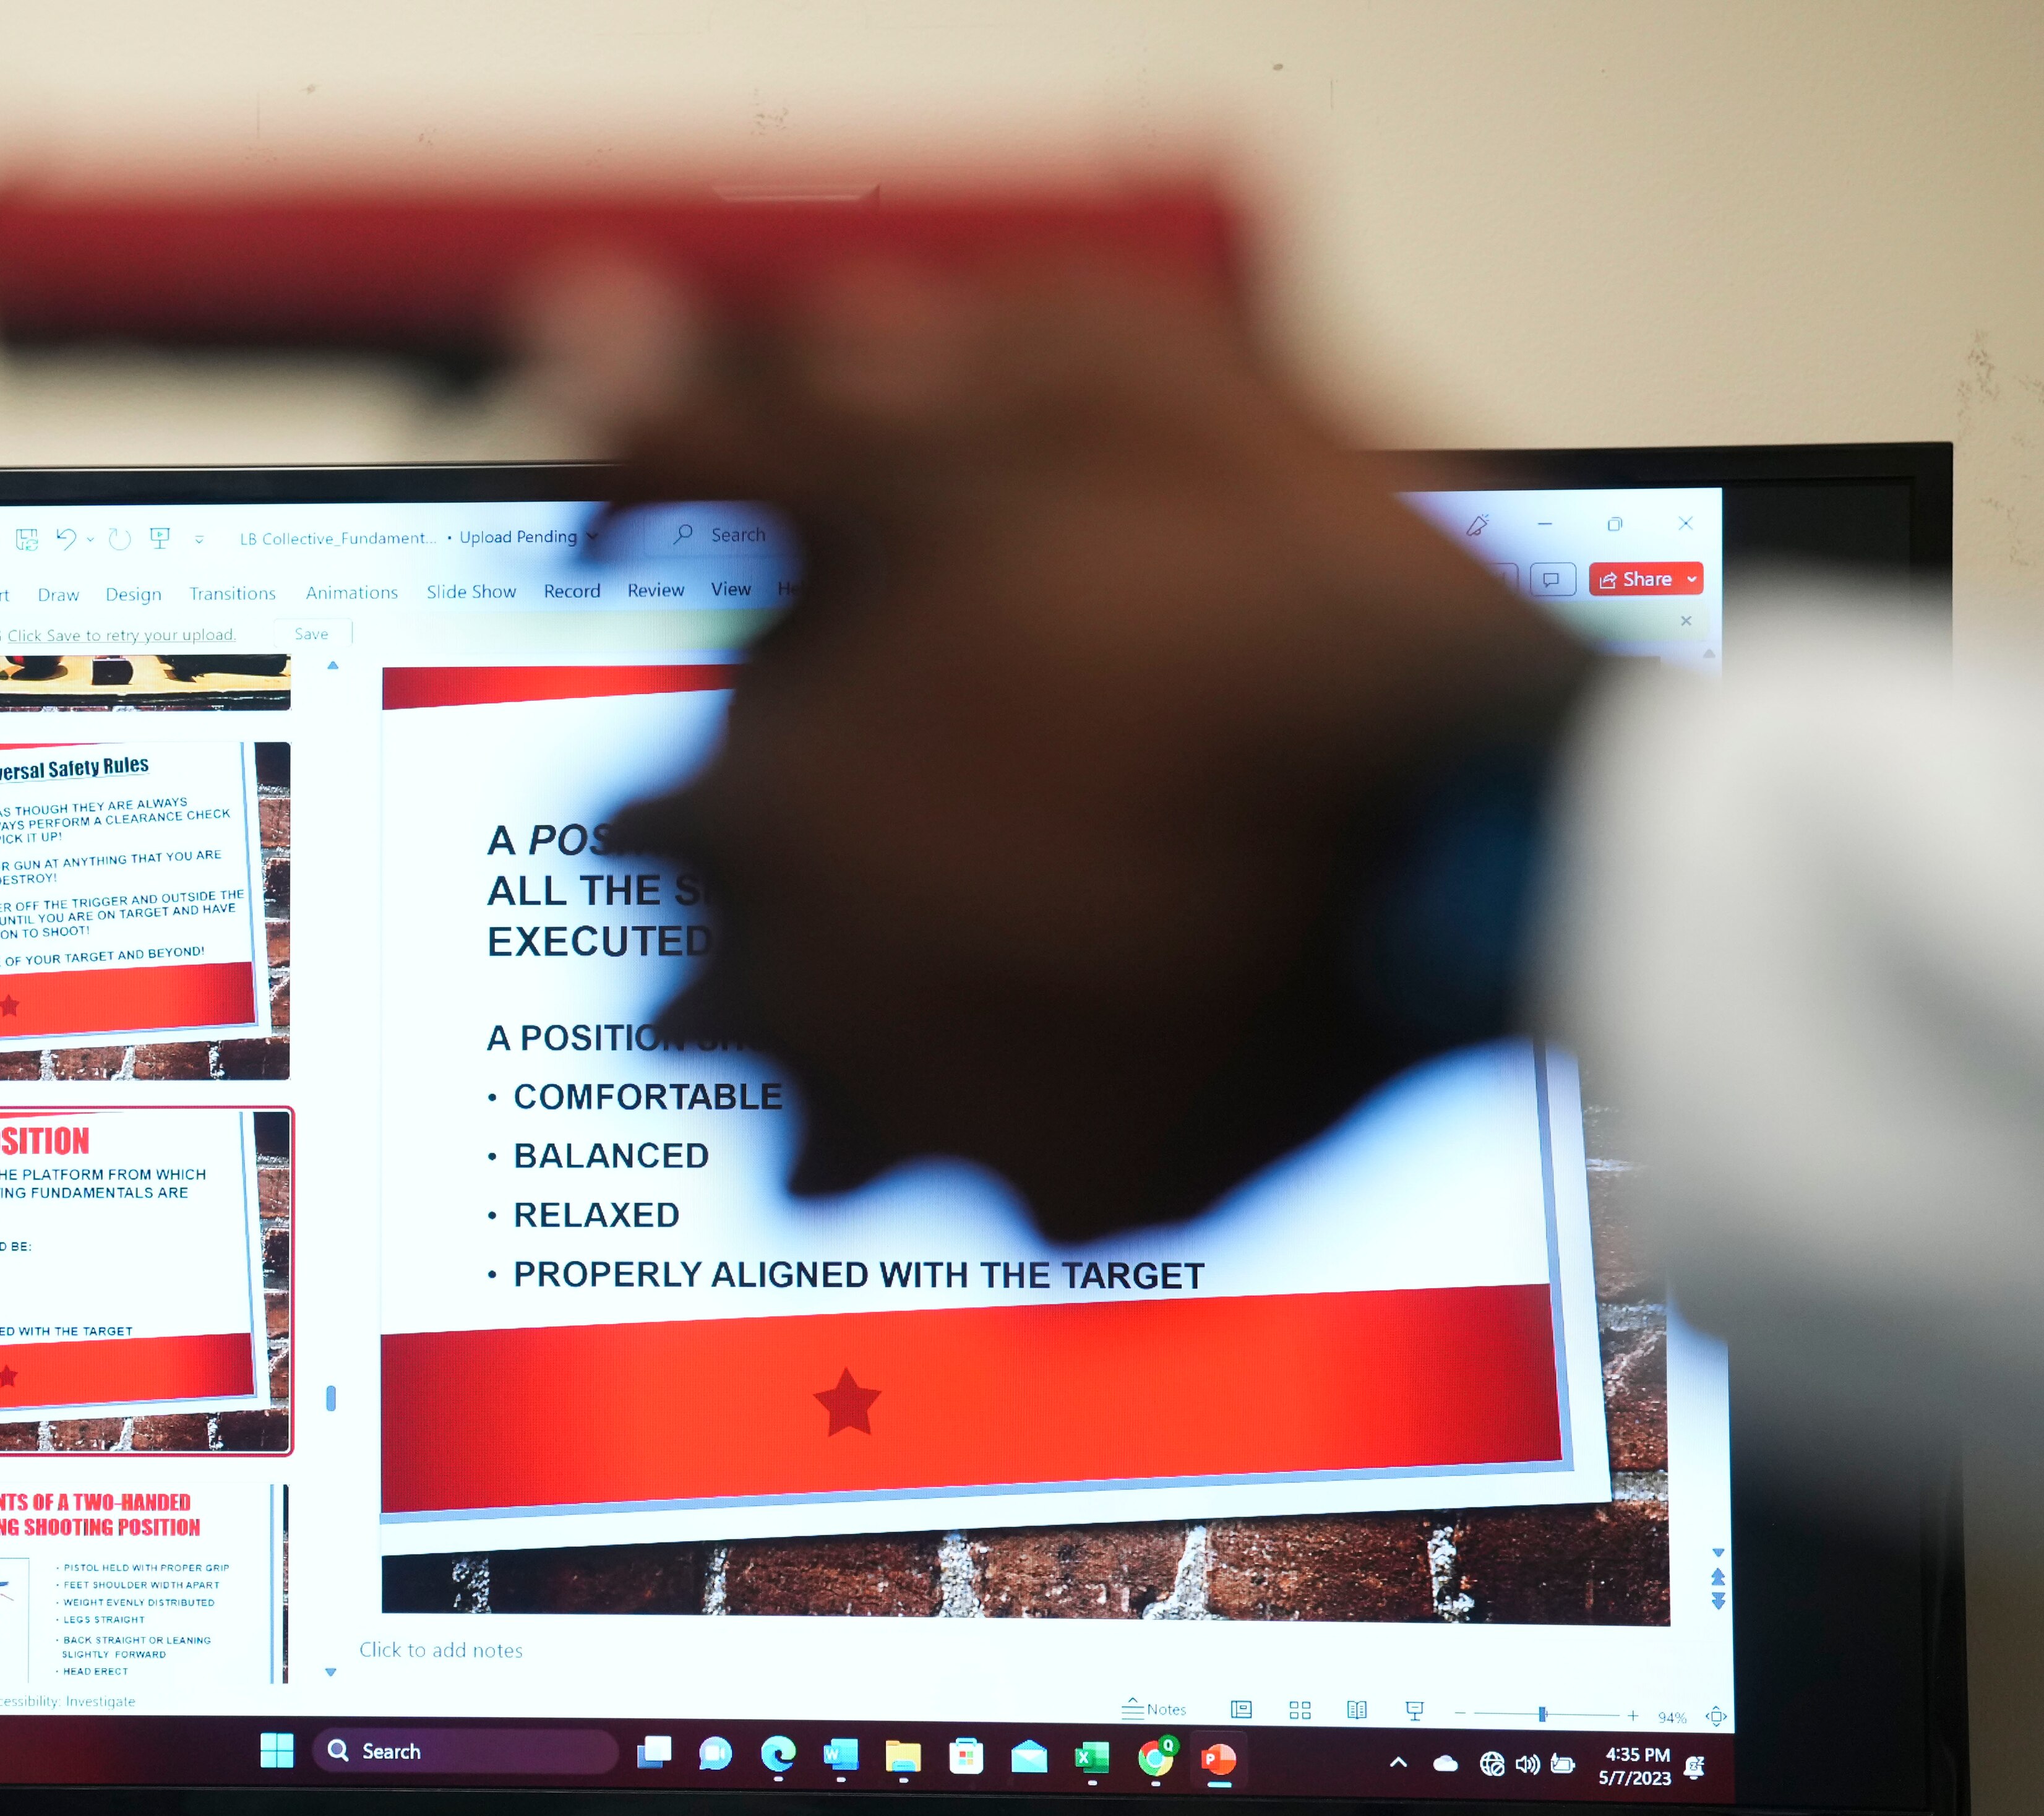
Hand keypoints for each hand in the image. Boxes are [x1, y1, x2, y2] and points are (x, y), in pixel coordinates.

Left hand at [541, 263, 1595, 1239]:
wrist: (1486, 804)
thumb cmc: (1249, 600)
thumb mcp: (982, 429)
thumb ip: (751, 428)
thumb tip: (589, 358)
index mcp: (754, 815)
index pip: (637, 826)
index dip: (712, 782)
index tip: (780, 769)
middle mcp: (807, 995)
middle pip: (707, 999)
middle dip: (766, 942)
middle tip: (873, 886)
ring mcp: (938, 1118)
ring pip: (824, 1133)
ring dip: (863, 1067)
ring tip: (957, 998)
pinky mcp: (1075, 1197)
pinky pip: (1016, 1178)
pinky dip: (1052, 1118)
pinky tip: (1120, 1041)